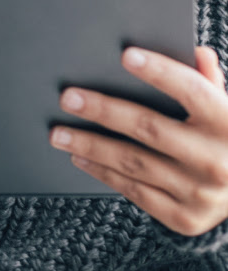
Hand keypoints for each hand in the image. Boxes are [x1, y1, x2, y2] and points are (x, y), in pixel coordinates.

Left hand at [49, 45, 227, 235]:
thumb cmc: (227, 140)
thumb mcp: (227, 109)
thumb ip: (210, 81)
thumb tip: (198, 52)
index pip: (193, 90)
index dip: (160, 72)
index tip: (125, 55)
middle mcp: (217, 160)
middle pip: (150, 128)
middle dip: (103, 111)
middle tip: (67, 98)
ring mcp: (200, 193)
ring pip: (134, 162)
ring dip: (90, 146)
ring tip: (59, 133)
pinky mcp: (185, 218)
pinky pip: (135, 191)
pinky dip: (103, 173)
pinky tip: (80, 158)